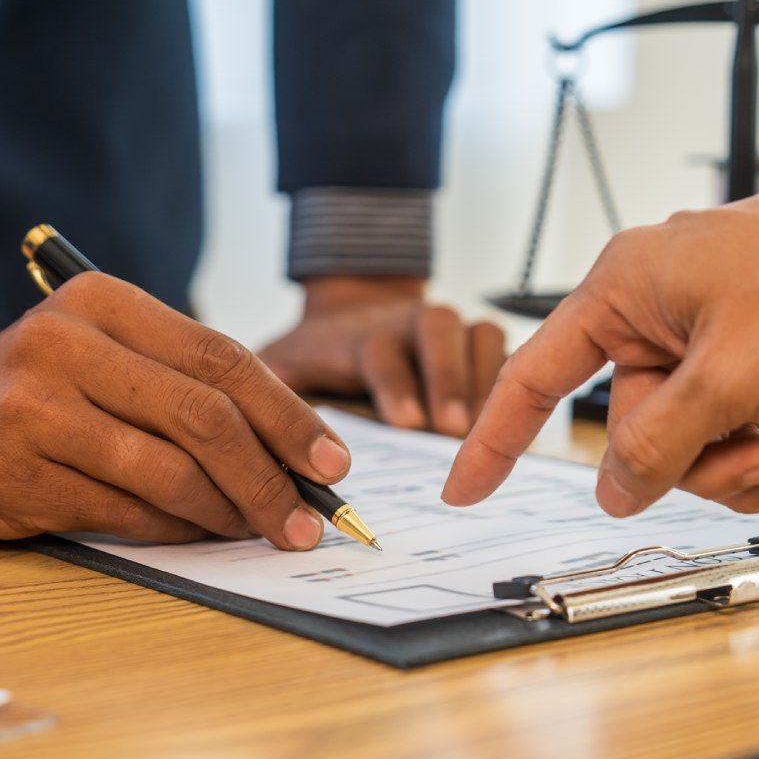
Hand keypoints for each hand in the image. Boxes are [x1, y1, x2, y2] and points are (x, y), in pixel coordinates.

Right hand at [0, 268, 350, 548]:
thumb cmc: (35, 393)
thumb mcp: (101, 355)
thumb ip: (180, 386)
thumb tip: (293, 457)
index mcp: (99, 302)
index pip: (219, 358)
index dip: (288, 416)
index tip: (333, 464)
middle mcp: (62, 345)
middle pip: (202, 416)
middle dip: (269, 477)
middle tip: (306, 520)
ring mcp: (31, 411)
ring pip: (166, 471)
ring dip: (227, 512)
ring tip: (259, 531)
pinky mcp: (11, 474)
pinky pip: (121, 513)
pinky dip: (174, 532)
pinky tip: (199, 537)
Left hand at [260, 276, 506, 435]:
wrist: (352, 317)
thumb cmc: (315, 360)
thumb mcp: (280, 370)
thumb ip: (266, 394)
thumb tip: (249, 441)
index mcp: (359, 333)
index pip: (377, 350)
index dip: (394, 384)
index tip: (406, 424)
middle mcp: (408, 321)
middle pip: (437, 329)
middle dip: (446, 378)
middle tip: (452, 430)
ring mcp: (449, 326)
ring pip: (477, 332)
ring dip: (482, 379)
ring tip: (486, 429)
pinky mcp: (477, 339)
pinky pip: (502, 346)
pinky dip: (509, 379)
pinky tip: (509, 423)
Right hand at [443, 146, 758, 515]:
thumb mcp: (734, 375)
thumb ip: (660, 442)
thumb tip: (614, 490)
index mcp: (623, 290)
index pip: (533, 376)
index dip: (493, 439)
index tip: (463, 489)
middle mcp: (655, 307)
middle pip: (630, 426)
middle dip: (692, 462)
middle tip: (757, 460)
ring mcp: (705, 328)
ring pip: (684, 434)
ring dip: (734, 463)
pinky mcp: (750, 346)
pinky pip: (726, 421)